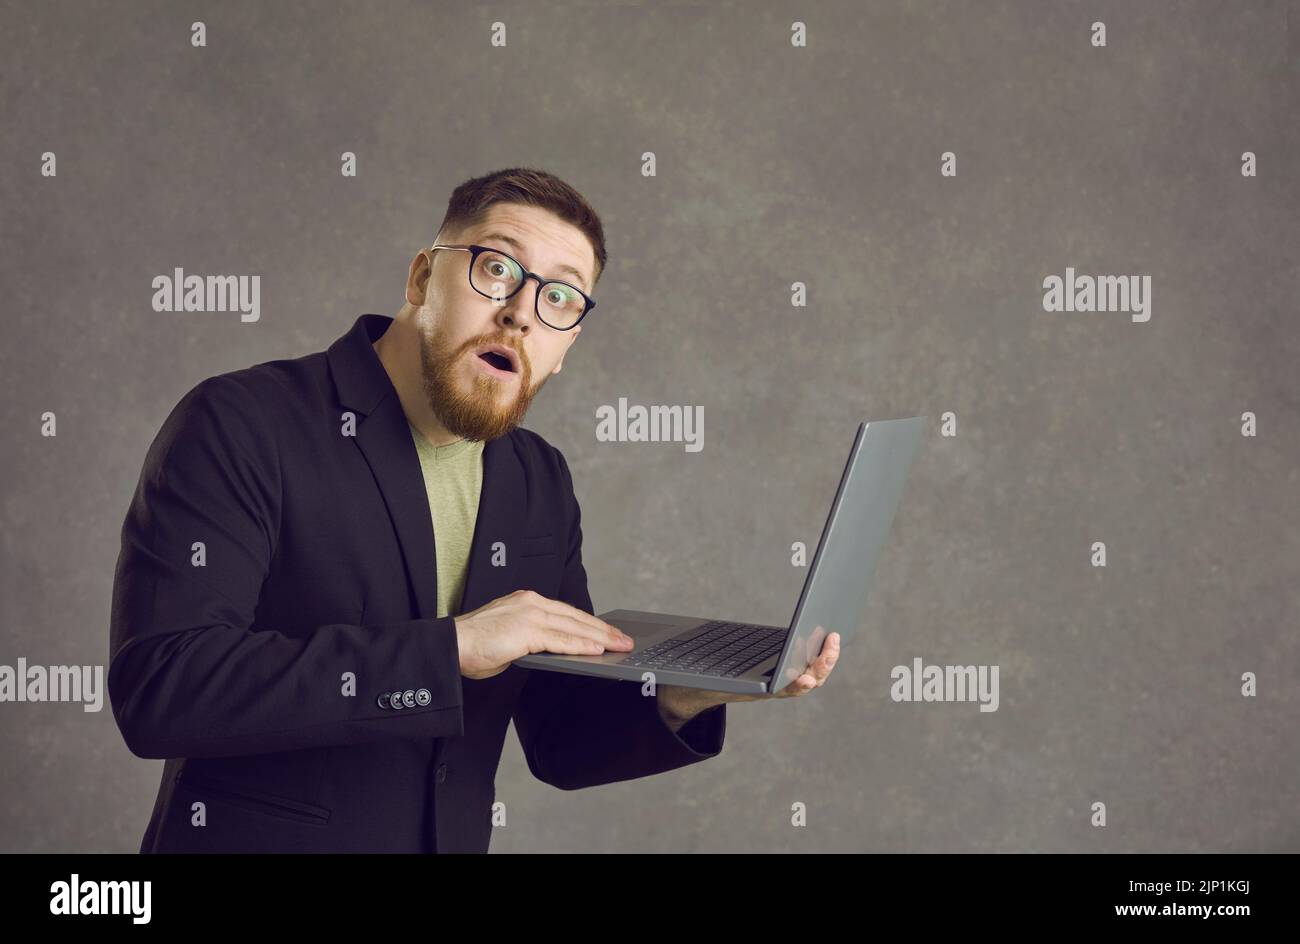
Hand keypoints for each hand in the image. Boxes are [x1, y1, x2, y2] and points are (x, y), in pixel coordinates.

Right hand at [453, 589, 633, 679]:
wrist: (450, 646)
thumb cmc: (472, 646)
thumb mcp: (509, 637)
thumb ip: (531, 639)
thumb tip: (552, 651)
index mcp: (525, 601)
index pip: (566, 612)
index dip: (589, 622)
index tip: (607, 631)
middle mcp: (530, 602)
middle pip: (575, 616)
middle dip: (603, 629)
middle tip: (623, 638)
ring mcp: (529, 614)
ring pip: (573, 626)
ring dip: (600, 637)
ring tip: (618, 645)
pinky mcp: (527, 630)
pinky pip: (561, 639)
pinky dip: (582, 645)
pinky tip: (597, 650)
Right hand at [658, 632, 841, 720]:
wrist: (687, 694)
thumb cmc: (683, 681)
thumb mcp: (678, 673)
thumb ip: (670, 667)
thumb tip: (636, 651)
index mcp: (746, 691)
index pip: (776, 691)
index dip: (793, 684)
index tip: (805, 678)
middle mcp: (764, 689)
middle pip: (802, 681)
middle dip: (820, 664)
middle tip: (832, 640)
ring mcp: (773, 681)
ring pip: (808, 674)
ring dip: (823, 657)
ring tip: (832, 634)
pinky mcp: (775, 670)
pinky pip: (803, 663)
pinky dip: (815, 651)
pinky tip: (821, 634)